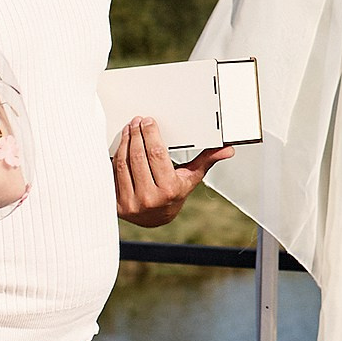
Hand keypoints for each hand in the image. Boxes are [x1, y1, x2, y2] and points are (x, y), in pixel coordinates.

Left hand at [113, 117, 231, 227]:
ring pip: (124, 164)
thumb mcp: (191, 178)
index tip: (148, 121)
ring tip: (129, 130)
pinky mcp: (117, 204)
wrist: (155, 218)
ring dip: (125, 143)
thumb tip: (227, 150)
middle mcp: (149, 198)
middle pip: (138, 157)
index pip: (157, 155)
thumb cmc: (174, 195)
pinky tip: (121, 145)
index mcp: (169, 190)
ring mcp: (131, 203)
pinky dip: (116, 157)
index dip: (151, 134)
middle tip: (137, 122)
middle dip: (137, 134)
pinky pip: (114, 174)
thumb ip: (206, 160)